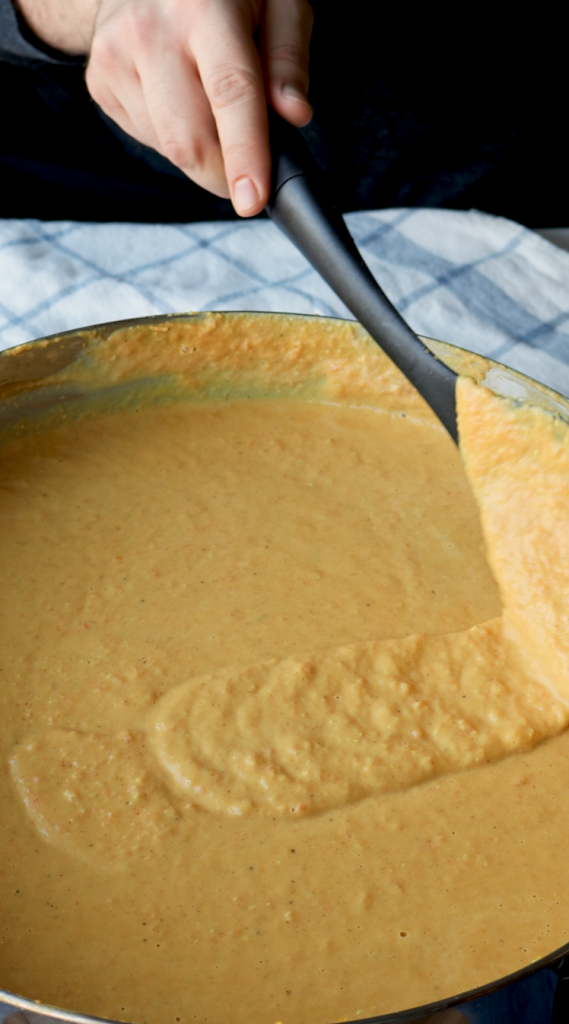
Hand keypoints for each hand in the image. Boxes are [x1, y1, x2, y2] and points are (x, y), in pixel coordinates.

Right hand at [85, 0, 313, 214]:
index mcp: (203, 8)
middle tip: (247, 168)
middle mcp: (150, 31)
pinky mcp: (99, 80)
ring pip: (169, 148)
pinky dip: (173, 135)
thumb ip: (289, 57)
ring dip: (200, 149)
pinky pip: (147, 138)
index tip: (252, 199)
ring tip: (207, 101)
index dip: (244, 153)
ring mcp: (116, 57)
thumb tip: (294, 114)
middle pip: (190, 140)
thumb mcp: (277, 2)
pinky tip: (179, 97)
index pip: (230, 94)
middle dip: (224, 172)